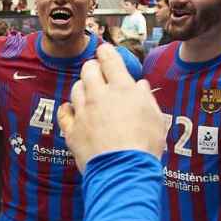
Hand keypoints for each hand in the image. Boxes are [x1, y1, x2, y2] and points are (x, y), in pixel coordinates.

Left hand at [58, 44, 166, 171]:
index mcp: (122, 89)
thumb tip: (140, 85)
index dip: (106, 52)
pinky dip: (68, 108)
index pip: (110, 60)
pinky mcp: (72, 130)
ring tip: (88, 94)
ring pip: (76, 89)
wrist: (123, 170)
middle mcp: (99, 96)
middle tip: (96, 73)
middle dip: (92, 68)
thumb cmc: (145, 145)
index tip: (104, 50)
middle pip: (88, 70)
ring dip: (82, 88)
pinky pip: (64, 112)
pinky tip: (72, 110)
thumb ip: (146, 98)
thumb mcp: (156, 118)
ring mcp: (83, 112)